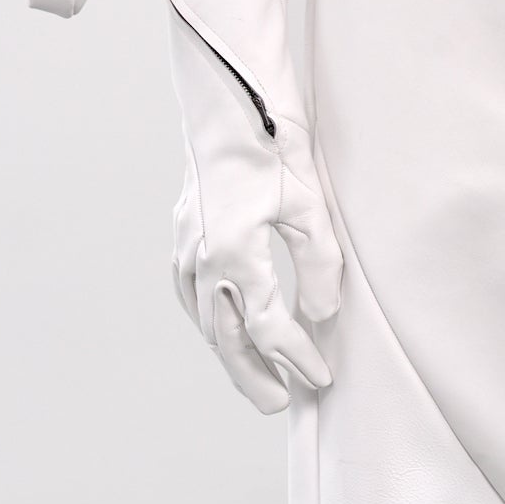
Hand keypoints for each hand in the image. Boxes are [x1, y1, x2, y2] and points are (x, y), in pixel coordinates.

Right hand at [153, 0, 342, 412]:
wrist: (227, 101)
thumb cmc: (273, 144)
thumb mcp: (310, 201)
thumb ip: (319, 263)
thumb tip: (322, 313)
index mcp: (236, 254)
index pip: (271, 327)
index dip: (297, 358)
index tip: (320, 376)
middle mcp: (203, 259)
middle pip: (228, 339)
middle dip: (256, 374)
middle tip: (280, 402)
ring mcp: (185, 248)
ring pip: (205, 321)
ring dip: (231, 352)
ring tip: (256, 375)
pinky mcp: (181, 234)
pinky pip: (191, 295)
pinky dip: (210, 320)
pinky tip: (223, 325)